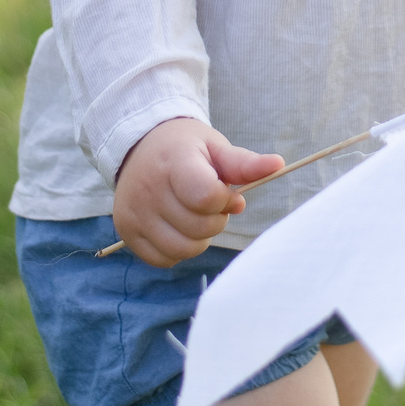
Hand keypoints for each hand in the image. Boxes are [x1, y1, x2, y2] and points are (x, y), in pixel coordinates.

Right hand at [111, 116, 283, 267]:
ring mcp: (134, 213)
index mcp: (174, 163)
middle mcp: (148, 190)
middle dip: (215, 220)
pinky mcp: (126, 232)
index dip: (224, 199)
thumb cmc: (186, 148)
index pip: (206, 197)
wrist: (140, 146)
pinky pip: (163, 259)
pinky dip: (177, 250)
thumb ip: (244, 163)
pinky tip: (177, 227)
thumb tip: (278, 165)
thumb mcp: (215, 147)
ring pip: (182, 249)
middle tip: (210, 204)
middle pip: (198, 228)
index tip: (224, 190)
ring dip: (199, 238)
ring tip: (195, 216)